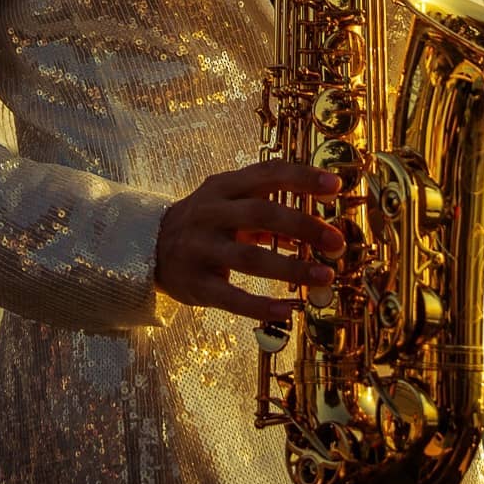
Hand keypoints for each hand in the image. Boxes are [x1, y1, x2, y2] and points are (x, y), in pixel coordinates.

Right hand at [155, 161, 344, 320]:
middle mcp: (210, 213)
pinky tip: (287, 310)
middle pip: (262, 214)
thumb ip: (268, 209)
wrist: (147, 247)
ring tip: (325, 276)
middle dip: (303, 226)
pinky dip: (261, 305)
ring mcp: (200, 248)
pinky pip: (231, 297)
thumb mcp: (228, 203)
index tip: (335, 186)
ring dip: (292, 268)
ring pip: (250, 258)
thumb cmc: (204, 222)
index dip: (302, 177)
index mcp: (223, 186)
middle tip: (336, 241)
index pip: (267, 172)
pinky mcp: (195, 283)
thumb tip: (315, 229)